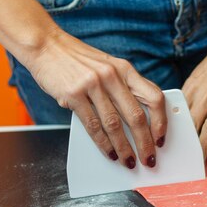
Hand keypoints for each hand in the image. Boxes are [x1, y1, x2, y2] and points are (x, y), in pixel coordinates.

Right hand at [27, 30, 166, 168]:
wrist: (46, 45)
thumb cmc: (77, 60)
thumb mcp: (108, 66)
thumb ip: (123, 87)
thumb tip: (139, 118)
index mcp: (125, 69)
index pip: (154, 97)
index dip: (161, 122)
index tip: (161, 138)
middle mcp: (112, 75)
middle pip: (136, 116)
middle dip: (145, 143)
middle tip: (148, 159)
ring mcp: (93, 85)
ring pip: (115, 125)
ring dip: (124, 148)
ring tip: (128, 161)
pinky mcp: (73, 94)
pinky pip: (92, 125)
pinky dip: (102, 143)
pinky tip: (108, 152)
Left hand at [182, 38, 206, 162]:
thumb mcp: (200, 73)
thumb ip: (191, 93)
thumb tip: (182, 113)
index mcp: (193, 86)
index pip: (179, 115)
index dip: (173, 133)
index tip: (169, 146)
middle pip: (191, 126)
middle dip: (186, 146)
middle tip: (182, 162)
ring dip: (203, 150)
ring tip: (200, 163)